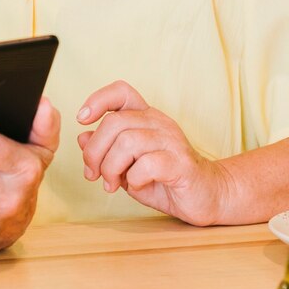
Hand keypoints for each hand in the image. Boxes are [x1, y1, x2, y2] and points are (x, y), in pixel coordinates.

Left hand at [76, 81, 233, 225]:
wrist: (207, 196)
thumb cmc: (164, 179)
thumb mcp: (127, 165)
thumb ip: (106, 150)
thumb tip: (82, 137)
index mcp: (146, 117)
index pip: (121, 91)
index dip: (97, 99)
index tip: (82, 119)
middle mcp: (159, 123)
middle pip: (115, 122)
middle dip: (95, 151)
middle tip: (93, 173)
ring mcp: (172, 141)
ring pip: (127, 142)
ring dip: (111, 167)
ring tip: (111, 184)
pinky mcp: (181, 163)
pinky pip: (147, 164)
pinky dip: (134, 178)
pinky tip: (136, 185)